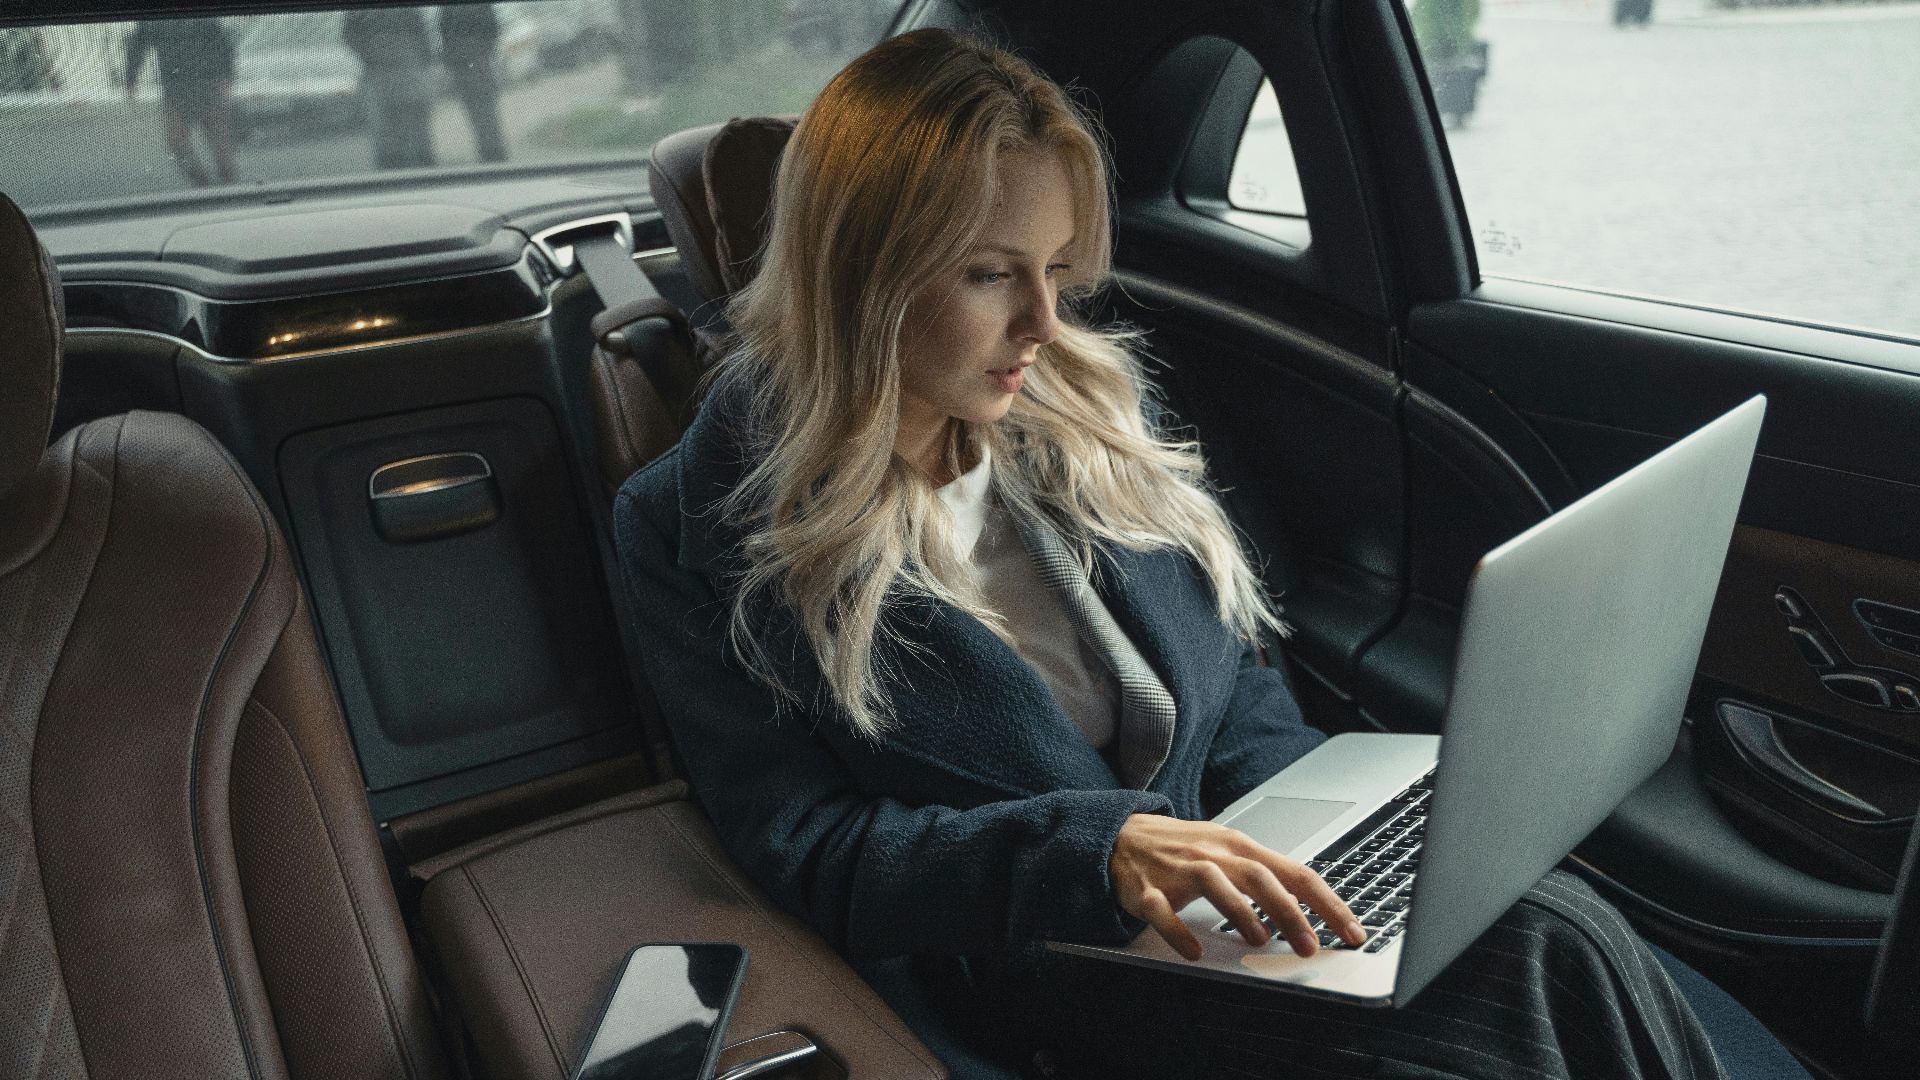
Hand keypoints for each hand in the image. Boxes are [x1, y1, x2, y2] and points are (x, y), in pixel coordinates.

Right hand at [1110, 814, 1364, 960]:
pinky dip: (1178, 932)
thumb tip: (1309, 910)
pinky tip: (1193, 952)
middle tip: (1311, 946)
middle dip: (1289, 911)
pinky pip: (1162, 910)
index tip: (1351, 931)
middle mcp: (1212, 853)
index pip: (1293, 872)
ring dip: (1240, 911)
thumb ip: (1265, 877)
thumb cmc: (1182, 848)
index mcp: (1238, 846)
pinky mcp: (1146, 889)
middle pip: (1259, 876)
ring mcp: (1177, 870)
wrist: (1120, 835)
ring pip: (1214, 883)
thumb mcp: (1227, 852)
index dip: (1326, 902)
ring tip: (1261, 940)